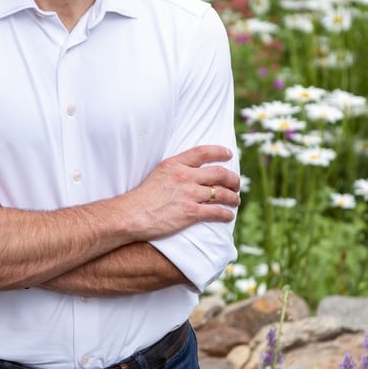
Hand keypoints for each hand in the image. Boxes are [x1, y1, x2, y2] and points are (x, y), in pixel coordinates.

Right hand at [123, 145, 239, 239]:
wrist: (131, 215)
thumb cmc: (141, 198)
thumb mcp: (158, 174)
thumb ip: (175, 171)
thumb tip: (191, 173)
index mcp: (175, 164)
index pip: (203, 152)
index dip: (219, 152)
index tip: (228, 154)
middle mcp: (185, 176)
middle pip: (219, 173)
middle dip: (233, 178)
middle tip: (236, 183)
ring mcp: (189, 194)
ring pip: (222, 193)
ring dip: (233, 197)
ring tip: (235, 200)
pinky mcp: (190, 213)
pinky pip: (216, 212)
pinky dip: (226, 214)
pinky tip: (229, 216)